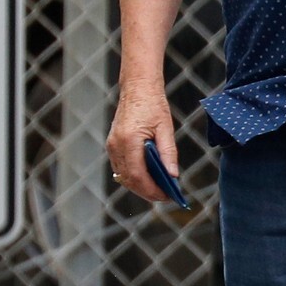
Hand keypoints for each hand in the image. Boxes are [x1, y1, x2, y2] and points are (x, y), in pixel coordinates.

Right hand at [106, 80, 176, 204]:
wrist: (137, 89)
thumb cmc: (153, 106)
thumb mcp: (166, 129)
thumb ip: (169, 153)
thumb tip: (173, 175)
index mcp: (129, 141)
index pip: (138, 175)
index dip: (152, 190)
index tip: (167, 196)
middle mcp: (116, 145)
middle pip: (129, 180)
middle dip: (147, 192)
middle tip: (165, 197)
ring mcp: (112, 146)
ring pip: (123, 176)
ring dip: (140, 186)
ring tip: (159, 190)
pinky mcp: (112, 145)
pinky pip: (121, 168)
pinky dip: (133, 176)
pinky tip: (149, 178)